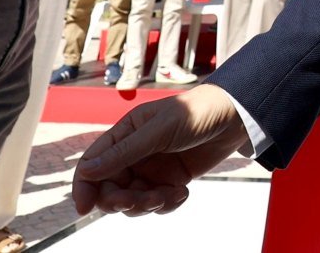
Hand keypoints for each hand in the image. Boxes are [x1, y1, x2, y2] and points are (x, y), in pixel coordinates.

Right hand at [74, 84, 250, 216]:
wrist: (235, 117)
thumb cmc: (196, 112)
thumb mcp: (158, 130)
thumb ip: (124, 152)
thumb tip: (88, 171)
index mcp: (124, 135)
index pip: (92, 164)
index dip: (84, 186)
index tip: (84, 208)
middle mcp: (133, 154)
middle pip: (110, 189)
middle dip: (121, 200)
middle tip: (137, 201)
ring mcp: (151, 170)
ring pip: (132, 201)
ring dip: (146, 204)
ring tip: (168, 194)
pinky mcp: (170, 182)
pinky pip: (157, 204)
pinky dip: (167, 204)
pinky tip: (183, 192)